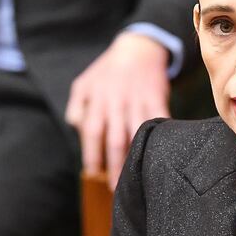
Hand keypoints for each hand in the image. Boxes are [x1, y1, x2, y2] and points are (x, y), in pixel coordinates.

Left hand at [65, 32, 169, 190]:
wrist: (138, 48)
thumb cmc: (108, 71)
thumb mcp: (84, 84)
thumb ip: (77, 107)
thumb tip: (78, 130)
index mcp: (96, 99)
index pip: (91, 131)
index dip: (92, 154)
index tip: (93, 173)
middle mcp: (116, 100)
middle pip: (114, 138)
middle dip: (114, 165)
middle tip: (115, 187)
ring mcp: (137, 99)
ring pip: (136, 133)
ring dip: (136, 157)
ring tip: (136, 177)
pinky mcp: (156, 97)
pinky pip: (158, 120)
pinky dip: (159, 138)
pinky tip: (159, 154)